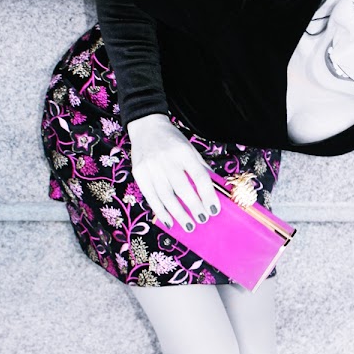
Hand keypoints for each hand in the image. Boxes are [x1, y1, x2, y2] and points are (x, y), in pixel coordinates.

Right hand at [127, 113, 220, 230]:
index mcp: (184, 151)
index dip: (208, 195)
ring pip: (166, 196)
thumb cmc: (173, 141)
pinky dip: (161, 212)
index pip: (199, 176)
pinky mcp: (139, 173)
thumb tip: (214, 191)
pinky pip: (151, 197)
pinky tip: (170, 222)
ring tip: (190, 226)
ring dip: (179, 214)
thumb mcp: (190, 149)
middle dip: (194, 207)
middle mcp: (167, 159)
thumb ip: (200, 168)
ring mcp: (151, 166)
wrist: (146, 127)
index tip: (214, 210)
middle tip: (203, 219)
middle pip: (183, 189)